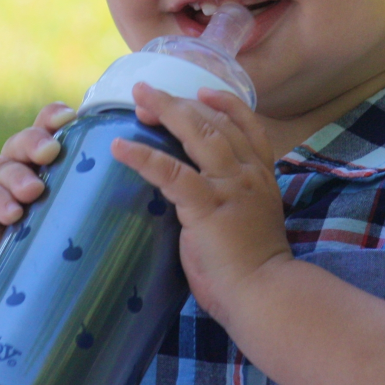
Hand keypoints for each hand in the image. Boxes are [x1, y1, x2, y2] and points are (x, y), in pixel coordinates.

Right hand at [0, 102, 74, 287]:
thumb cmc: (41, 247)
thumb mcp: (64, 219)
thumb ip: (86, 201)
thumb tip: (141, 197)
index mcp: (39, 161)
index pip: (45, 128)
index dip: (54, 117)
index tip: (70, 116)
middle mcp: (13, 164)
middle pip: (23, 142)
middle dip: (37, 142)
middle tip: (51, 152)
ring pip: (2, 167)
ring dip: (18, 177)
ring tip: (33, 191)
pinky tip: (12, 213)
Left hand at [111, 83, 291, 327]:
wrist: (265, 294)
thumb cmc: (253, 267)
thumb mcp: (249, 218)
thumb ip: (229, 196)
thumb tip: (196, 190)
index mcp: (261, 174)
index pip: (247, 124)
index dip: (223, 102)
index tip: (201, 90)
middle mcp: (248, 172)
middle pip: (213, 121)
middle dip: (179, 103)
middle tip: (148, 94)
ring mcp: (229, 186)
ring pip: (197, 132)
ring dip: (164, 111)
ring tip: (138, 100)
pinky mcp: (206, 205)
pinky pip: (171, 171)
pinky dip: (143, 156)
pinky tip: (119, 146)